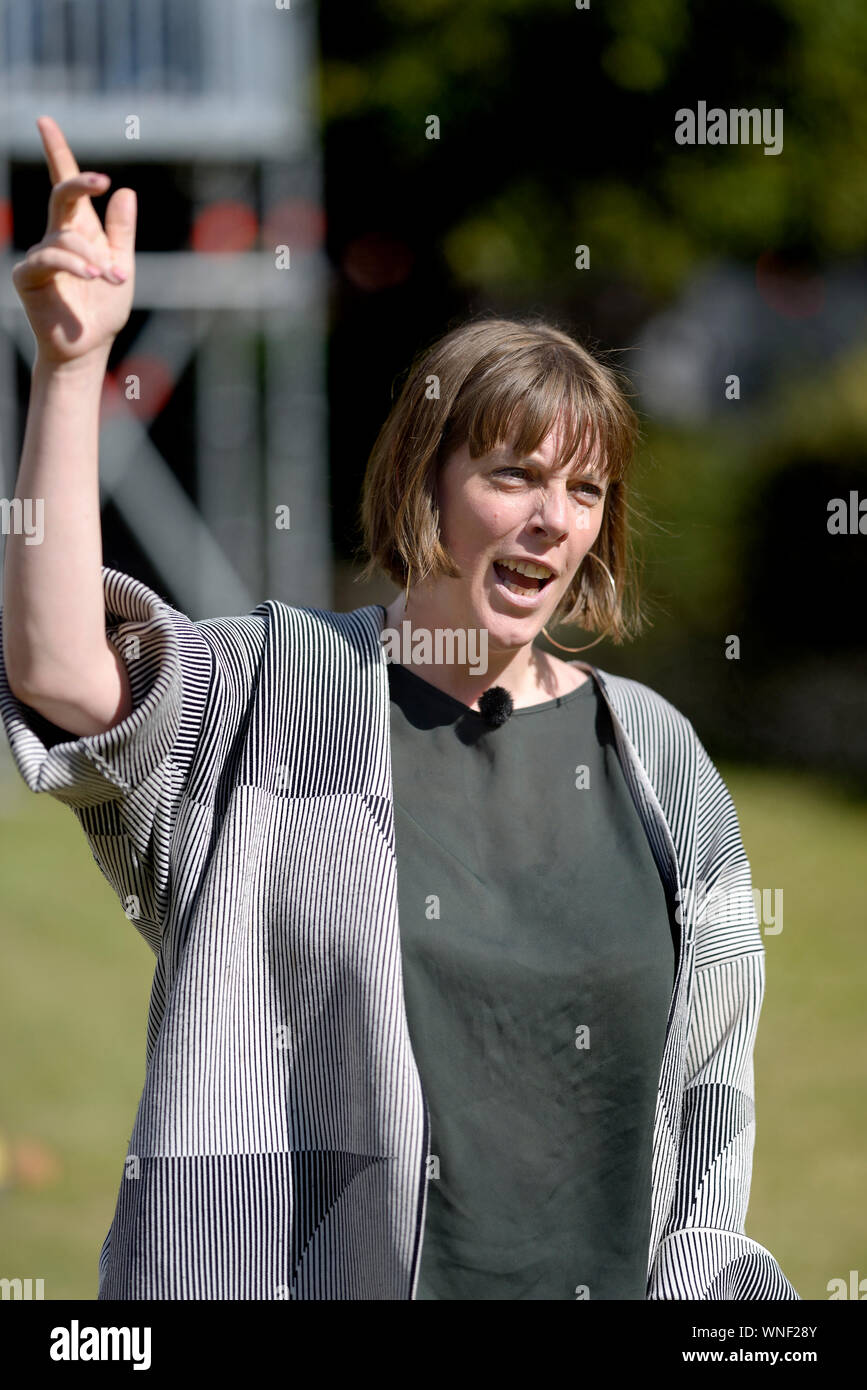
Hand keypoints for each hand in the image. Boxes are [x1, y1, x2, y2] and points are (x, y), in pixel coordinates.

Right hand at [11, 115, 136, 366]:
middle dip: (78, 183)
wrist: (89, 347)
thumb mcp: (123, 266)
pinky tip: (90, 275)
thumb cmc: (104, 309)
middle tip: (101, 180)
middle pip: (60, 195)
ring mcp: (40, 254)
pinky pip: (49, 257)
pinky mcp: (28, 275)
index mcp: (80, 230)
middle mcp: (56, 236)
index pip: (65, 185)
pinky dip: (73, 264)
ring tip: (110, 278)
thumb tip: (126, 192)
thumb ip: (122, 232)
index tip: (45, 122)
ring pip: (66, 237)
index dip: (56, 153)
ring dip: (93, 256)